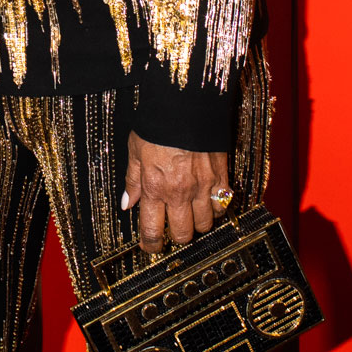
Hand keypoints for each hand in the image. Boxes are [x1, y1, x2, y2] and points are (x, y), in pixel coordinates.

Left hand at [121, 134, 231, 254]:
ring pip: (206, 224)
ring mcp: (203, 187)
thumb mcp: (135, 151)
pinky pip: (223, 205)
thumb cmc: (158, 125)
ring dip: (198, 223)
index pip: (153, 231)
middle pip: (183, 235)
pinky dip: (217, 208)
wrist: (186, 104)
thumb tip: (128, 204)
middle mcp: (180, 193)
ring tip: (191, 214)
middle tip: (172, 229)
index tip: (150, 247)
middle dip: (176, 236)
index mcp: (155, 188)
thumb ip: (133, 181)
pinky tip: (209, 201)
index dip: (151, 245)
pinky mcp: (221, 176)